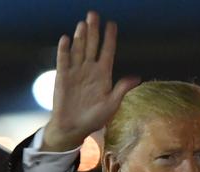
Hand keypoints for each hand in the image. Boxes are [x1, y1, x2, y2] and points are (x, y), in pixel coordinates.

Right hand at [42, 11, 139, 151]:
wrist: (73, 128)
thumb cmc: (94, 118)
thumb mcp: (111, 105)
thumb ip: (121, 90)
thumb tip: (137, 77)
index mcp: (103, 74)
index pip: (107, 51)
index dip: (109, 38)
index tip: (112, 24)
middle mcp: (89, 69)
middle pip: (92, 46)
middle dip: (94, 30)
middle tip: (93, 14)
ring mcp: (76, 72)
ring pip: (79, 50)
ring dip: (80, 37)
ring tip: (82, 24)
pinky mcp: (63, 77)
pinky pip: (64, 61)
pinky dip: (64, 50)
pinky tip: (66, 39)